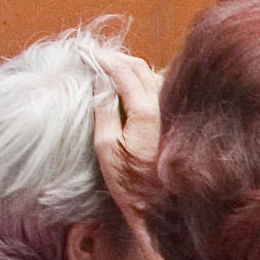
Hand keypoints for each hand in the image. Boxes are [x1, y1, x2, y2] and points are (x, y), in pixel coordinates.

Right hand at [93, 47, 167, 241]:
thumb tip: (99, 82)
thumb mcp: (106, 148)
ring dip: (129, 67)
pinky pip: (160, 88)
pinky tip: (130, 86)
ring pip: (151, 74)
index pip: (122, 70)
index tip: (83, 51)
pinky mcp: (176, 119)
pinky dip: (142, 80)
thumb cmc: (130, 183)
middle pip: (139, 67)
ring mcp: (173, 111)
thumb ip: (104, 110)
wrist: (161, 208)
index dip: (102, 57)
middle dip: (115, 58)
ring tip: (108, 68)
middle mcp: (164, 105)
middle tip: (94, 56)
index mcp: (146, 110)